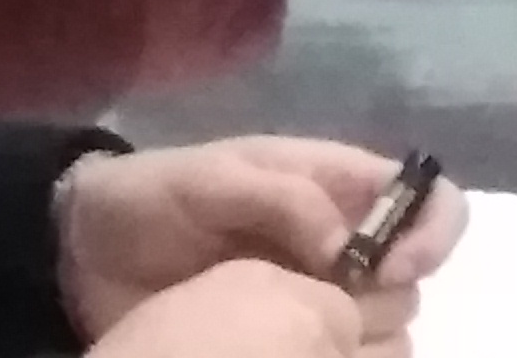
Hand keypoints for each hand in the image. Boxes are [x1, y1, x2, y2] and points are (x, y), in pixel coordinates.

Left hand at [60, 139, 465, 349]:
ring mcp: (313, 296)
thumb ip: (282, 195)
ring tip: (307, 340)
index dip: (430, 231)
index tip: (394, 270)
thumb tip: (343, 247)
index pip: (425, 199)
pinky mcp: (286, 340)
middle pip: (413, 276)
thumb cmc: (154, 197)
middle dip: (389, 297)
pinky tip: (295, 357)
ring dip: (363, 338)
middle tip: (334, 312)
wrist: (86, 255)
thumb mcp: (211, 178)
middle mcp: (339, 241)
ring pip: (386, 327)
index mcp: (333, 184)